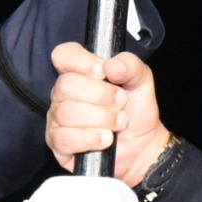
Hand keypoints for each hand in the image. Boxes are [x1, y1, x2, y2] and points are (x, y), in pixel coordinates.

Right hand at [46, 44, 171, 185]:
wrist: (143, 145)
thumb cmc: (137, 111)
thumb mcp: (141, 81)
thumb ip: (129, 65)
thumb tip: (110, 66)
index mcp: (79, 73)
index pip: (63, 55)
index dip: (81, 62)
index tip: (103, 72)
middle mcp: (63, 94)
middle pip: (66, 85)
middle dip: (101, 96)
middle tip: (120, 103)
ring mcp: (58, 119)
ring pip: (68, 113)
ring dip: (101, 119)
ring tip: (118, 123)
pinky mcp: (58, 143)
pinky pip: (65, 138)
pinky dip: (91, 139)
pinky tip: (106, 139)